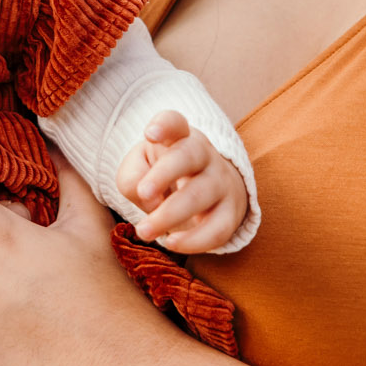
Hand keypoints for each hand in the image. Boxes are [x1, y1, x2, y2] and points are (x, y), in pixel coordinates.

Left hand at [114, 110, 247, 253]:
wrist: (204, 194)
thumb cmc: (162, 177)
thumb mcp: (138, 170)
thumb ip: (133, 179)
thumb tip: (151, 201)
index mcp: (178, 137)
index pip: (174, 122)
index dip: (164, 125)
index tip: (149, 134)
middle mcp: (203, 155)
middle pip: (187, 156)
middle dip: (163, 175)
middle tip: (142, 194)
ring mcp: (221, 182)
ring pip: (200, 195)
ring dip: (169, 215)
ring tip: (144, 230)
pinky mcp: (232, 213)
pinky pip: (219, 229)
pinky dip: (195, 241)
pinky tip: (172, 243)